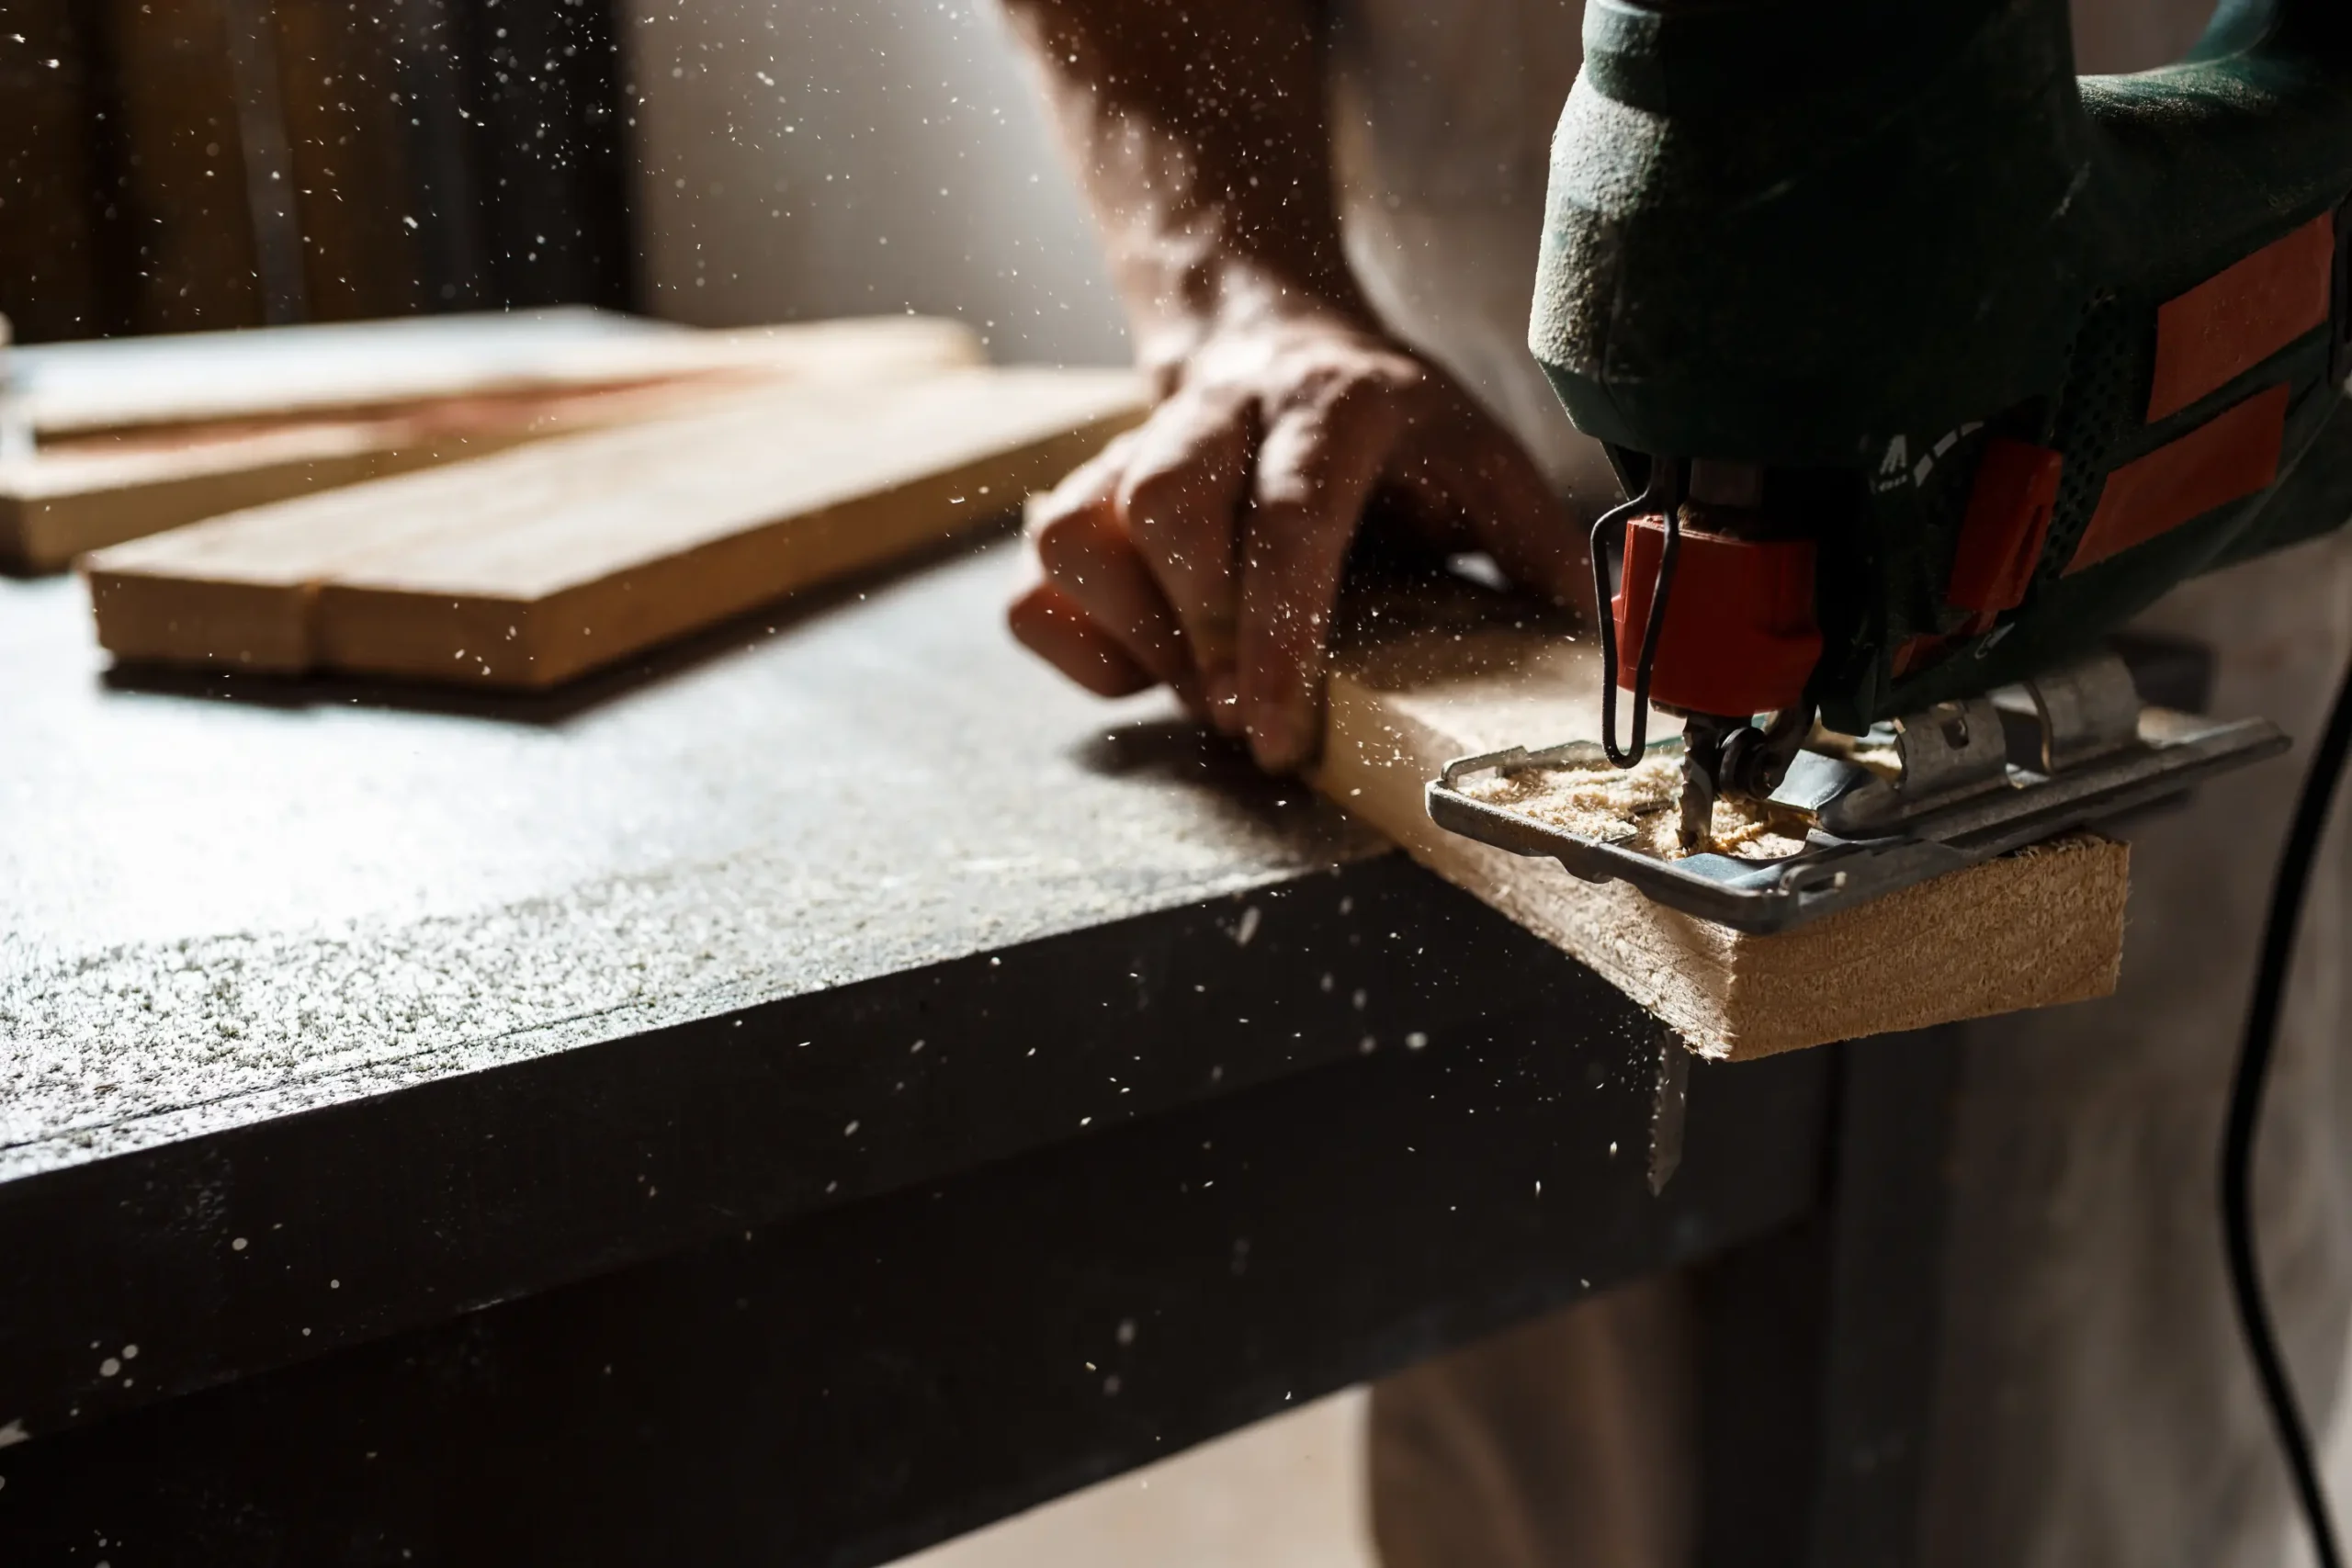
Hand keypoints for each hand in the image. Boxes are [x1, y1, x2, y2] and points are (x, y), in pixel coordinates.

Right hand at [1008, 309, 1584, 770]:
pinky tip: (1147, 671)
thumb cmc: (1388, 432)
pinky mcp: (1083, 493)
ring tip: (1206, 694)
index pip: (1289, 514)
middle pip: (1163, 506)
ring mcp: (1136, 447)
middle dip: (1199, 636)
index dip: (1278, 630)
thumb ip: (1537, 549)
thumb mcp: (1481, 462)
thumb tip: (1610, 652)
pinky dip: (1078, 645)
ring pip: (1078, 533)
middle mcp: (1221, 413)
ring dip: (1136, 640)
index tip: (1279, 731)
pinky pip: (1037, 582)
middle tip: (1246, 721)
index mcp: (1334, 406)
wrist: (1275, 337)